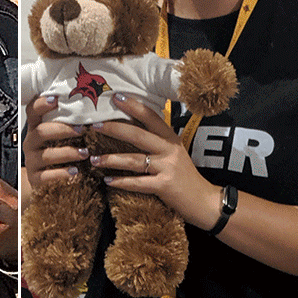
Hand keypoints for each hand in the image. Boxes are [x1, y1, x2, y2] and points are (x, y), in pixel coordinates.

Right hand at [21, 95, 87, 189]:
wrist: (43, 181)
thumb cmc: (56, 151)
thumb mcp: (59, 136)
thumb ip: (69, 122)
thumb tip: (94, 108)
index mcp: (36, 127)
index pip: (33, 111)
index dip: (41, 104)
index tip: (56, 99)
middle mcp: (31, 142)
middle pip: (41, 131)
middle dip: (62, 129)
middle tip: (81, 130)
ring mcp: (32, 161)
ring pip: (46, 154)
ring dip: (67, 152)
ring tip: (85, 153)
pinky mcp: (35, 178)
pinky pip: (46, 176)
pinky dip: (62, 173)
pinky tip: (75, 171)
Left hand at [91, 94, 220, 229]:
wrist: (204, 200)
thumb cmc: (186, 176)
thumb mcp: (175, 153)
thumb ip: (158, 142)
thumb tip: (132, 129)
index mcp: (171, 138)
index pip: (151, 117)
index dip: (134, 106)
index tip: (117, 97)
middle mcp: (169, 150)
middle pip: (138, 135)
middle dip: (114, 128)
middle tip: (95, 125)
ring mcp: (167, 167)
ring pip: (134, 160)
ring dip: (111, 159)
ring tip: (94, 159)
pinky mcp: (164, 186)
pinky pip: (137, 183)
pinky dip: (121, 181)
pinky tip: (108, 180)